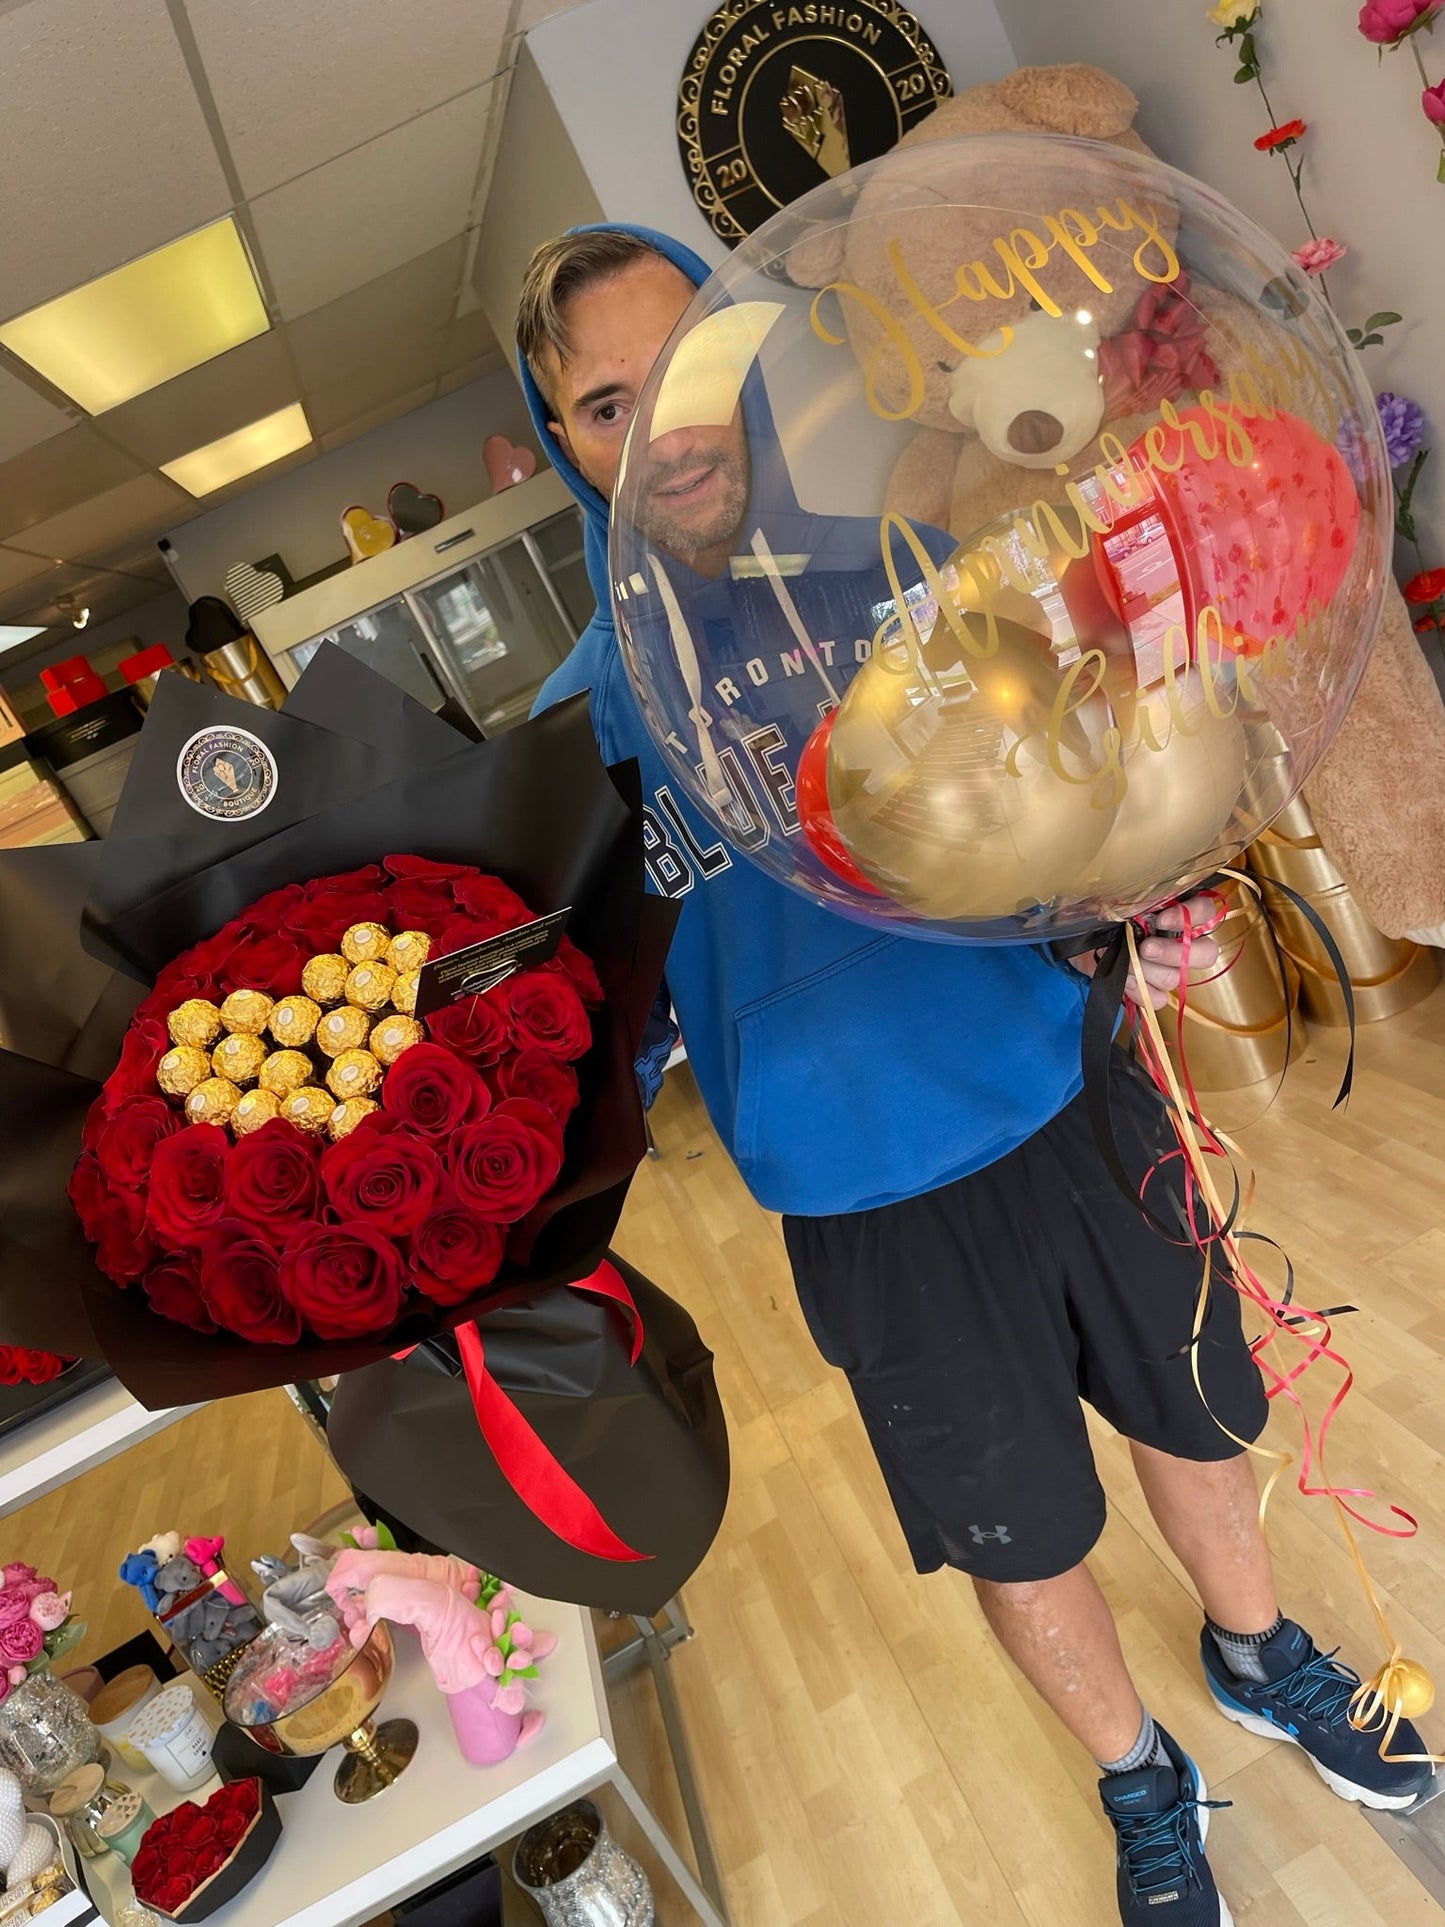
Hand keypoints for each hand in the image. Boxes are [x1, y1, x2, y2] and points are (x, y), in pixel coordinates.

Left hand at [1072, 895, 1221, 1010]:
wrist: (1075, 939)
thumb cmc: (1095, 911)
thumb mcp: (1112, 895)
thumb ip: (1134, 896)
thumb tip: (1142, 903)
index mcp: (1174, 911)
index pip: (1205, 911)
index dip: (1190, 916)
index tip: (1159, 919)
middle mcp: (1178, 940)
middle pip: (1205, 953)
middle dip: (1174, 953)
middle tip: (1145, 948)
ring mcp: (1167, 967)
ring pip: (1175, 977)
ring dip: (1145, 971)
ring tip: (1122, 961)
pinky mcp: (1151, 989)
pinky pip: (1159, 999)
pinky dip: (1139, 991)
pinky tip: (1123, 980)